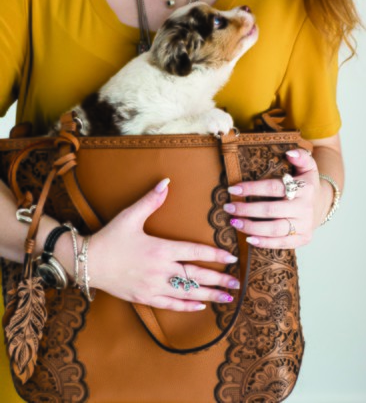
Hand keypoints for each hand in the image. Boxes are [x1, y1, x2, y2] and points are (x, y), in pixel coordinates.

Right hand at [88, 179, 239, 311]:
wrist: (88, 262)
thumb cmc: (110, 238)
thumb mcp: (129, 216)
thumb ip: (151, 200)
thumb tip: (166, 182)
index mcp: (160, 249)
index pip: (194, 252)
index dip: (214, 255)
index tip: (230, 258)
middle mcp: (160, 270)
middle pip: (195, 275)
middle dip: (219, 279)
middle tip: (237, 282)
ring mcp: (153, 286)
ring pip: (187, 292)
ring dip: (209, 294)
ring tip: (227, 296)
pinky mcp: (144, 298)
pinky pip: (170, 304)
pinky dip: (187, 305)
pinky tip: (200, 305)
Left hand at [225, 149, 320, 248]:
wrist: (322, 204)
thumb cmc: (306, 183)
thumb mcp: (307, 166)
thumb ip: (300, 156)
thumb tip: (289, 152)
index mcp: (305, 188)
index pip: (274, 188)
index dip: (252, 188)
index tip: (233, 189)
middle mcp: (305, 208)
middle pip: (271, 210)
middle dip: (246, 209)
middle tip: (228, 207)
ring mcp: (305, 225)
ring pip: (275, 229)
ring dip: (251, 227)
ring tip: (234, 222)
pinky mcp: (303, 239)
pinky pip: (281, 243)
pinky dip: (264, 242)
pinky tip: (249, 238)